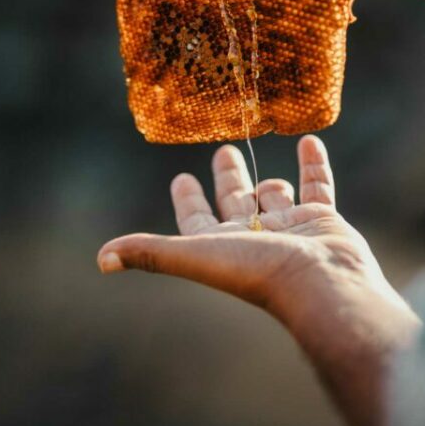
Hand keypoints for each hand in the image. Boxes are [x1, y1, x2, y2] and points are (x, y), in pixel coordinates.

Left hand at [98, 135, 418, 425]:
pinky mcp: (322, 219)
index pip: (197, 219)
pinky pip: (317, 185)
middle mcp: (253, 237)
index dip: (187, 200)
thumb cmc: (257, 271)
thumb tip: (102, 260)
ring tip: (264, 162)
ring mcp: (290, 228)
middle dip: (228, 179)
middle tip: (223, 152)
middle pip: (236, 202)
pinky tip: (309, 141)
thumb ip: (151, 252)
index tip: (181, 179)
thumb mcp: (196, 254)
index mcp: (220, 245)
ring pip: (275, 197)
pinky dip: (313, 165)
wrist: (322, 284)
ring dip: (268, 181)